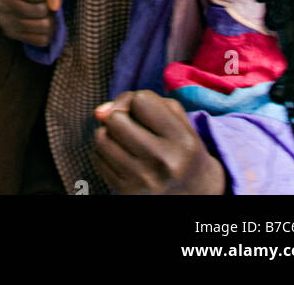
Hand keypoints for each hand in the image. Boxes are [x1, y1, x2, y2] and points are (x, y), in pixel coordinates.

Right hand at [0, 0, 64, 46]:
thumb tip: (55, 6)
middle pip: (42, 11)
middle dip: (47, 3)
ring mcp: (1, 20)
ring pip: (44, 27)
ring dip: (48, 17)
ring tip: (38, 5)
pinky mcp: (9, 34)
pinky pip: (42, 40)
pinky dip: (45, 30)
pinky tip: (37, 17)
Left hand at [93, 90, 226, 194]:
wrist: (195, 194)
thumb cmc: (181, 148)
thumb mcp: (176, 118)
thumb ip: (142, 101)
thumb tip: (99, 112)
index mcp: (182, 141)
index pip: (140, 100)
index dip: (137, 101)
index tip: (145, 113)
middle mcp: (164, 163)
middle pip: (115, 119)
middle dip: (119, 116)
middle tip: (131, 126)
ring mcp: (144, 181)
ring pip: (102, 138)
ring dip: (108, 134)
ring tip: (124, 141)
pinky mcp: (127, 193)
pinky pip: (98, 159)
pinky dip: (104, 153)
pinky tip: (121, 158)